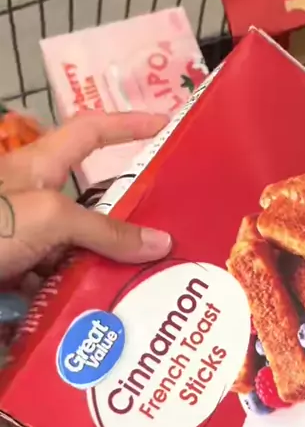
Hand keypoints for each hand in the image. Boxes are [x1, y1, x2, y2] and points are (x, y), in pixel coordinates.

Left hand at [0, 111, 171, 279]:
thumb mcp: (51, 218)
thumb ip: (105, 230)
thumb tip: (161, 243)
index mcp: (41, 165)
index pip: (90, 131)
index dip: (126, 124)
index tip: (163, 126)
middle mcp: (35, 196)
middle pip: (92, 203)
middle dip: (127, 218)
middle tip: (166, 232)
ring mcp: (25, 235)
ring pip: (78, 246)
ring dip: (106, 262)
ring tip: (145, 276)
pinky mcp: (18, 268)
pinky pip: (59, 277)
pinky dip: (80, 289)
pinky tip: (104, 302)